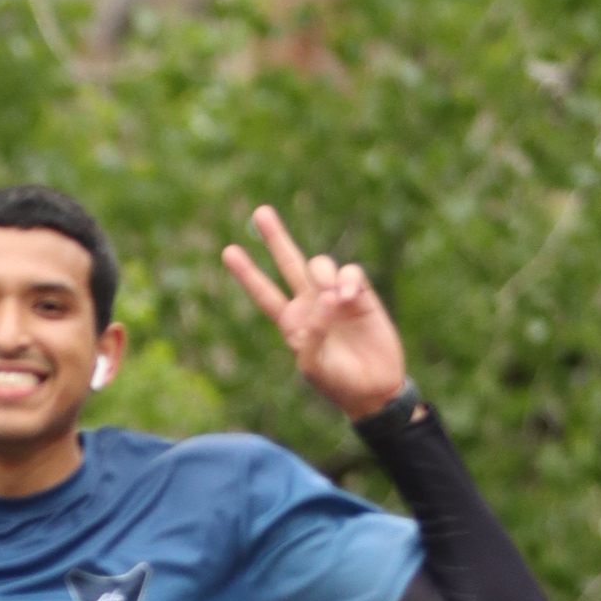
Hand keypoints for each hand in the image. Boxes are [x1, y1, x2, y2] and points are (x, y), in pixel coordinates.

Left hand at [221, 204, 406, 421]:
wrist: (373, 389)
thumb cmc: (337, 382)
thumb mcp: (313, 367)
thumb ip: (312, 336)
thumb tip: (324, 300)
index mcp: (291, 322)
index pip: (264, 293)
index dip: (247, 274)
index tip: (228, 252)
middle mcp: (309, 303)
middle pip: (289, 263)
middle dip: (275, 238)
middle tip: (260, 212)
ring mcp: (334, 296)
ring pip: (320, 265)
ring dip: (323, 275)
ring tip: (333, 299)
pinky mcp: (360, 294)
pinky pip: (349, 273)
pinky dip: (346, 280)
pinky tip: (347, 297)